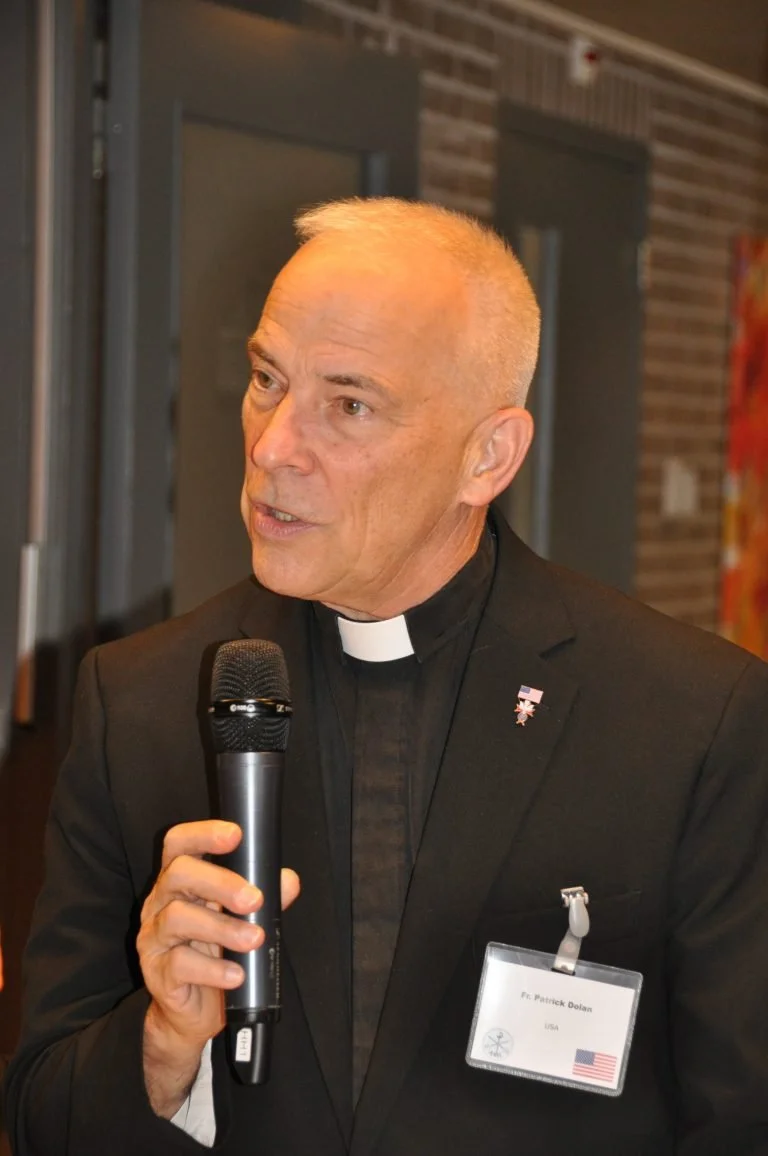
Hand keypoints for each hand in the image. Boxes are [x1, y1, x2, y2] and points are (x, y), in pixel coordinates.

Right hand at [137, 820, 299, 1115]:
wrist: (193, 1012)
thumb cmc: (217, 953)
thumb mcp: (242, 921)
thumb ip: (265, 899)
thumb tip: (289, 881)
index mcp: (180, 880)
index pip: (179, 843)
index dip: (203, 833)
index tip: (236, 835)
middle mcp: (160, 902)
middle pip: (179, 874)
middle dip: (220, 882)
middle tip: (255, 900)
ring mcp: (154, 937)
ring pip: (177, 918)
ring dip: (222, 928)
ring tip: (253, 940)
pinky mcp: (156, 972)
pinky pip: (180, 964)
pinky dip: (213, 969)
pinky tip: (236, 974)